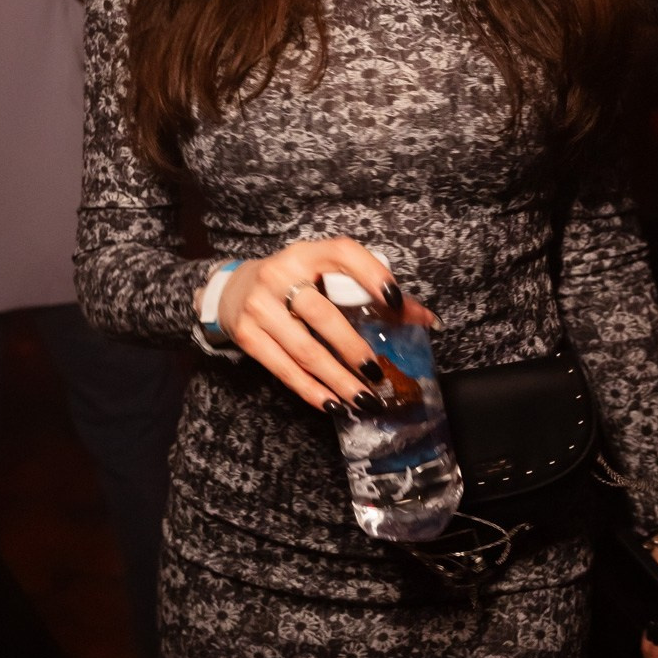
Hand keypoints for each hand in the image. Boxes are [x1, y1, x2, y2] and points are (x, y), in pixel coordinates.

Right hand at [199, 236, 436, 412]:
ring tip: (364, 398)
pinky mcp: (246, 335)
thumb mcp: (324, 275)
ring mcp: (259, 306)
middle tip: (378, 373)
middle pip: (323, 315)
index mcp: (306, 253)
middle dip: (354, 349)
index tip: (397, 303)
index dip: (372, 275)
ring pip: (305, 350)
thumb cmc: (293, 283)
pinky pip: (283, 369)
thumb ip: (370, 292)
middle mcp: (280, 275)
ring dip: (338, 380)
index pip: (343, 255)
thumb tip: (425, 319)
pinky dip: (311, 390)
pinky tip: (333, 404)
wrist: (232, 290)